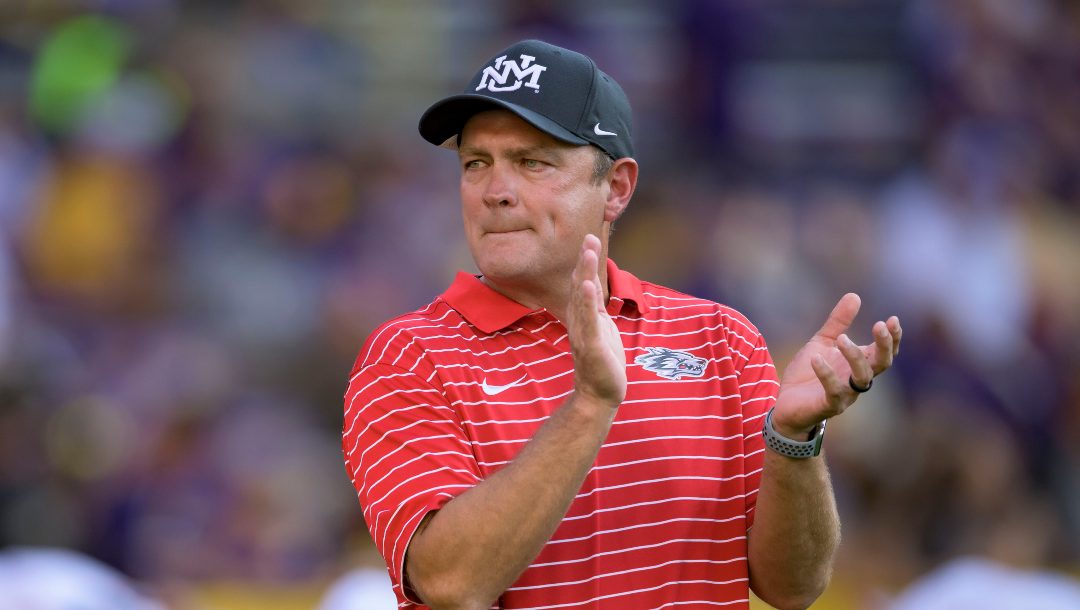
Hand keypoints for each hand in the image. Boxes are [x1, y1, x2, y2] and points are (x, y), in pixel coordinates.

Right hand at [566, 234, 626, 406]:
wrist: (599, 395)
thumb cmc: (602, 362)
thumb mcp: (601, 327)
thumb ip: (595, 306)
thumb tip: (590, 283)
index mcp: (584, 317)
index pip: (583, 284)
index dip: (585, 262)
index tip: (588, 239)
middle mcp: (580, 322)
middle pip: (580, 286)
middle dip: (584, 261)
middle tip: (588, 237)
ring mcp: (584, 333)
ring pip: (583, 299)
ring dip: (584, 274)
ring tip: (587, 253)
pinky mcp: (593, 346)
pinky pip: (589, 321)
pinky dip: (587, 302)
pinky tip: (587, 286)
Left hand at [771, 293, 901, 437]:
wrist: (785, 403)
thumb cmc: (808, 373)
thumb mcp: (822, 342)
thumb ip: (838, 322)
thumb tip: (854, 295)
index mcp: (859, 363)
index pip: (885, 352)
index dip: (893, 338)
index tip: (893, 320)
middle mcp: (857, 379)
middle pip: (882, 364)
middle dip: (885, 345)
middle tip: (879, 325)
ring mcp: (845, 394)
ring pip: (862, 378)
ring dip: (855, 357)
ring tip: (842, 339)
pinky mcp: (828, 406)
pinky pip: (833, 392)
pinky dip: (827, 375)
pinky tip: (816, 359)